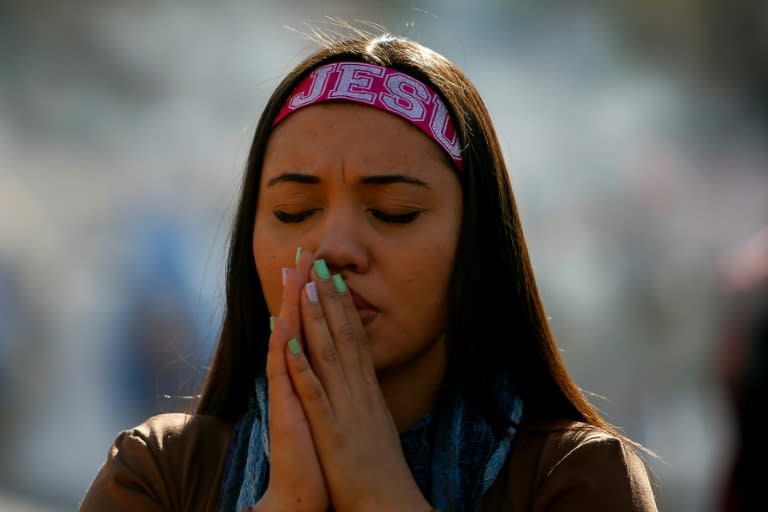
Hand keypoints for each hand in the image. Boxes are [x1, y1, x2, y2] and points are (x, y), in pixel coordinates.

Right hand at [256, 252, 328, 511]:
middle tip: (303, 251)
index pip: (311, 327)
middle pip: (296, 324)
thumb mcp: (331, 409)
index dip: (315, 295)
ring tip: (291, 273)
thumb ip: (328, 383)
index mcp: (309, 376)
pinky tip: (285, 330)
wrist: (303, 491)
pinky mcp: (286, 412)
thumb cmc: (323, 453)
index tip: (320, 264)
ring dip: (291, 307)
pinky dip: (287, 354)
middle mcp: (294, 379)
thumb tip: (335, 360)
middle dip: (301, 287)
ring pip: (288, 341)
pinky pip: (286, 379)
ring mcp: (288, 393)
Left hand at [284, 250, 430, 511]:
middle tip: (317, 262)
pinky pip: (314, 392)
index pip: (355, 338)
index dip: (342, 306)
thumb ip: (366, 400)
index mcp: (367, 390)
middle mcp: (358, 391)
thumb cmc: (381, 470)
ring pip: (328, 354)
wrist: (390, 503)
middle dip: (327, 298)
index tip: (332, 277)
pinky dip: (302, 365)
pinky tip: (290, 342)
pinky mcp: (331, 429)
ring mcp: (345, 408)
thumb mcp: (376, 425)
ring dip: (315, 319)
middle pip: (342, 336)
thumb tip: (362, 381)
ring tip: (304, 286)